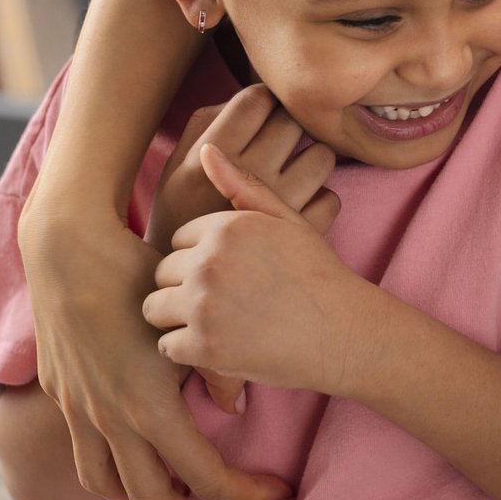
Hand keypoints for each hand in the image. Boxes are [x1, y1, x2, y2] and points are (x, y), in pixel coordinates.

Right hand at [18, 191, 294, 499]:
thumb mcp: (189, 321)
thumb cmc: (140, 274)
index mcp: (148, 405)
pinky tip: (135, 468)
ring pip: (110, 486)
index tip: (276, 493)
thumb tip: (235, 408)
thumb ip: (218, 366)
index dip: (244, 492)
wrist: (69, 249)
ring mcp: (80, 411)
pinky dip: (111, 476)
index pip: (204, 475)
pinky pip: (85, 458)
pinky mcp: (63, 397)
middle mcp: (110, 418)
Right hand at [145, 84, 338, 253]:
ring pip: (322, 156)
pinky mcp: (302, 235)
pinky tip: (296, 210)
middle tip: (275, 147)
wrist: (185, 289)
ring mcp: (280, 206)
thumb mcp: (176, 167)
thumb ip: (207, 124)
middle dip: (288, 128)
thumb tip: (254, 96)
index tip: (260, 118)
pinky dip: (319, 201)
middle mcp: (248, 174)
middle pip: (294, 121)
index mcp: (212, 153)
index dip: (263, 103)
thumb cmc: (182, 217)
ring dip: (310, 162)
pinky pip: (332, 197)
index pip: (258, 98)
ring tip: (289, 177)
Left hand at [145, 85, 340, 410]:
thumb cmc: (318, 276)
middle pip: (162, 272)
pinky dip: (187, 351)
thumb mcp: (288, 222)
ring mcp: (204, 305)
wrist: (345, 334)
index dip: (204, 257)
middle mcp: (210, 262)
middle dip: (186, 286)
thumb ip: (244, 187)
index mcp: (227, 227)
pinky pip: (167, 346)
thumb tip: (206, 149)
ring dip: (178, 318)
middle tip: (226, 301)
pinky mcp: (203, 347)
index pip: (181, 239)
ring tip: (216, 322)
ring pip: (155, 308)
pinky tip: (219, 345)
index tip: (233, 273)